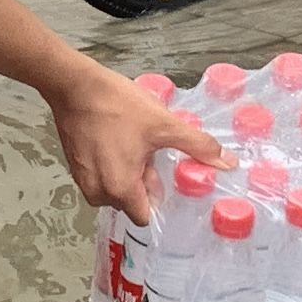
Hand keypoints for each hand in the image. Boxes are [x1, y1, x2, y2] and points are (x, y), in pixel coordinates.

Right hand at [49, 65, 218, 224]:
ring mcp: (82, 179)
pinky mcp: (74, 165)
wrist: (75, 85)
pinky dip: (110, 164)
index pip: (144, 216)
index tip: (160, 172)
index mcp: (120, 188)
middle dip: (141, 181)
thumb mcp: (164, 124)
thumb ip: (197, 146)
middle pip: (129, 202)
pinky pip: (99, 176)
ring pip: (114, 188)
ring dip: (126, 172)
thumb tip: (227, 162)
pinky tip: (116, 138)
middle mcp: (97, 191)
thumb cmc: (117, 106)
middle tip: (146, 150)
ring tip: (130, 142)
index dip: (157, 194)